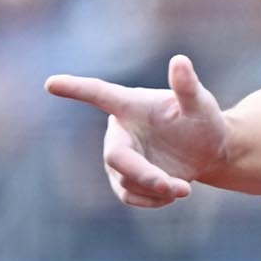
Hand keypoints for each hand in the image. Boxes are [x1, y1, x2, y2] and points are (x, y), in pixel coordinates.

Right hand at [45, 55, 226, 207]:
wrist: (209, 151)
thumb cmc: (202, 120)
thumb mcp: (200, 104)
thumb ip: (187, 87)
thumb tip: (180, 60)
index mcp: (130, 105)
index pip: (99, 94)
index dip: (76, 89)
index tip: (51, 83)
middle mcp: (119, 130)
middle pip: (116, 156)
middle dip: (144, 174)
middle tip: (173, 186)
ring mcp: (120, 156)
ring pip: (126, 181)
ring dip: (156, 189)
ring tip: (183, 188)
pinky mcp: (125, 180)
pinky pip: (129, 196)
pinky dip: (153, 200)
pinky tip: (173, 193)